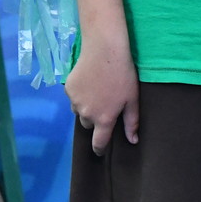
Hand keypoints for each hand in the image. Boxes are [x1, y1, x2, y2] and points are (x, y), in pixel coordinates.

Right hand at [64, 34, 138, 154]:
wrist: (105, 51)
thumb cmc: (123, 75)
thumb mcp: (132, 99)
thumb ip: (131, 122)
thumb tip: (133, 141)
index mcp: (104, 119)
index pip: (99, 142)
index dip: (100, 148)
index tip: (100, 151)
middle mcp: (86, 114)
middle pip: (89, 124)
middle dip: (95, 119)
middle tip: (105, 104)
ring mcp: (74, 102)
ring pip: (79, 111)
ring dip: (86, 107)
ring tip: (97, 91)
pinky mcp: (67, 90)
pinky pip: (73, 98)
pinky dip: (80, 95)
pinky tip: (89, 82)